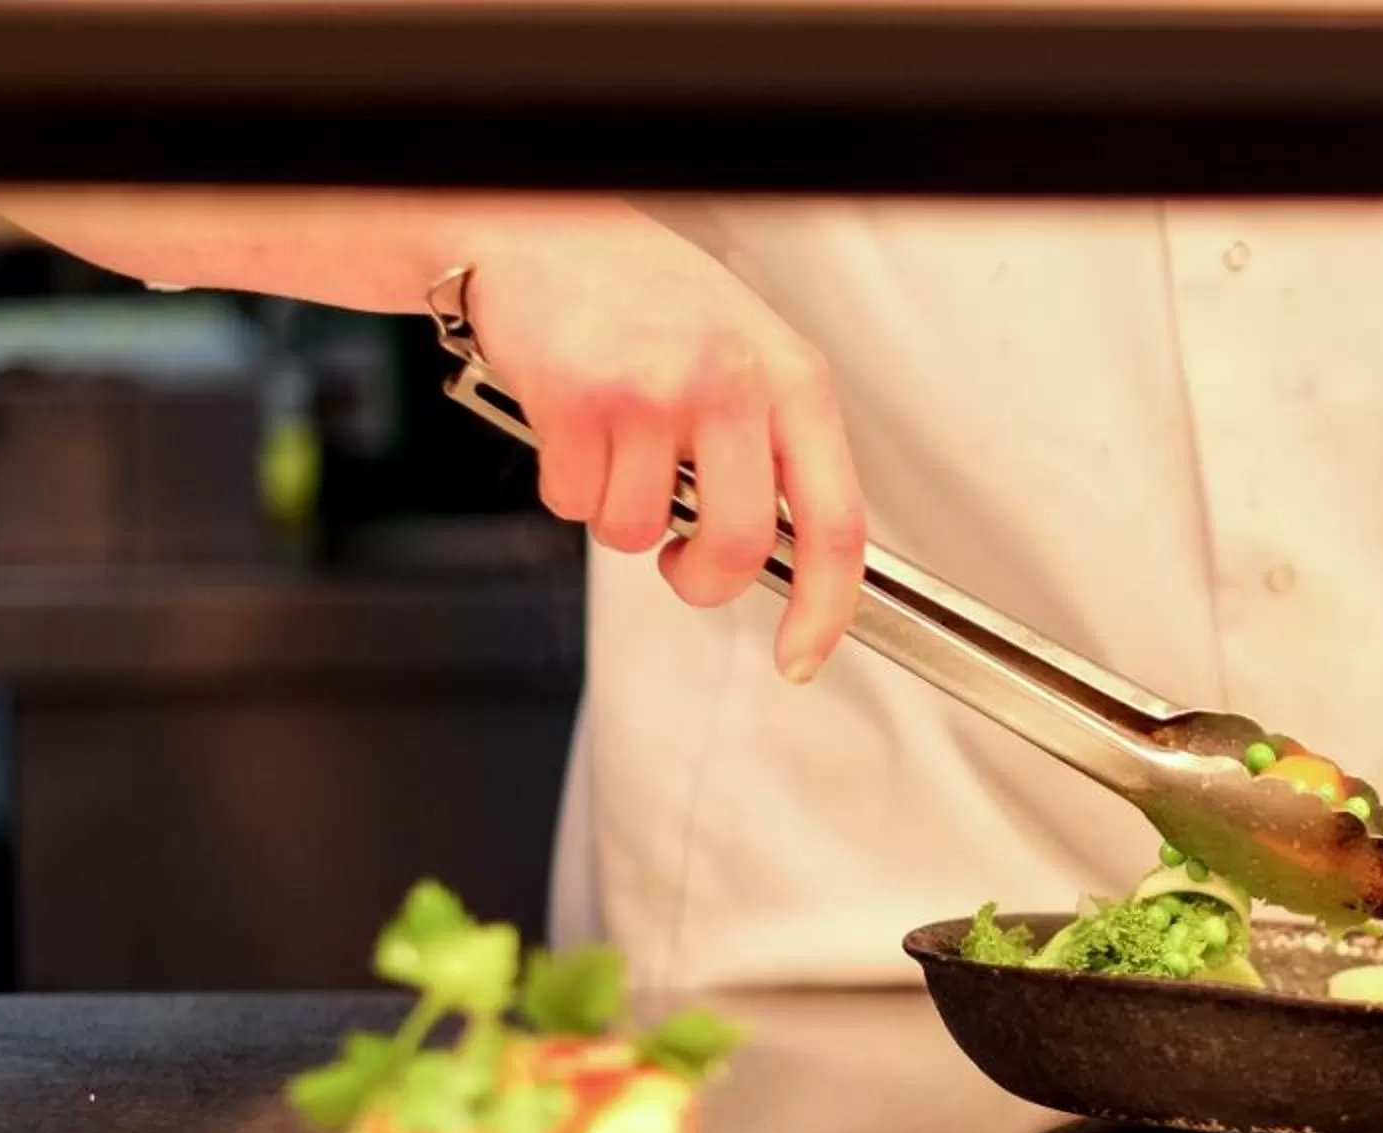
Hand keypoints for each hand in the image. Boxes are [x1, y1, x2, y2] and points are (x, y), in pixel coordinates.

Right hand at [462, 209, 864, 681]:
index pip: (837, 523)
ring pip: (640, 533)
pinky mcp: (580, 399)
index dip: (824, 607)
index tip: (802, 654)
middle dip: (700, 579)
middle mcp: (734, 383)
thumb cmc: (648, 296)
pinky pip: (573, 502)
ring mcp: (656, 390)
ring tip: (614, 446)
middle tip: (680, 560)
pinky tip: (570, 424)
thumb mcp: (748, 356)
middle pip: (737, 548)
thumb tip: (789, 560)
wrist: (545, 227)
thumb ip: (774, 448)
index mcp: (795, 381)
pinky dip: (565, 484)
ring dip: (618, 514)